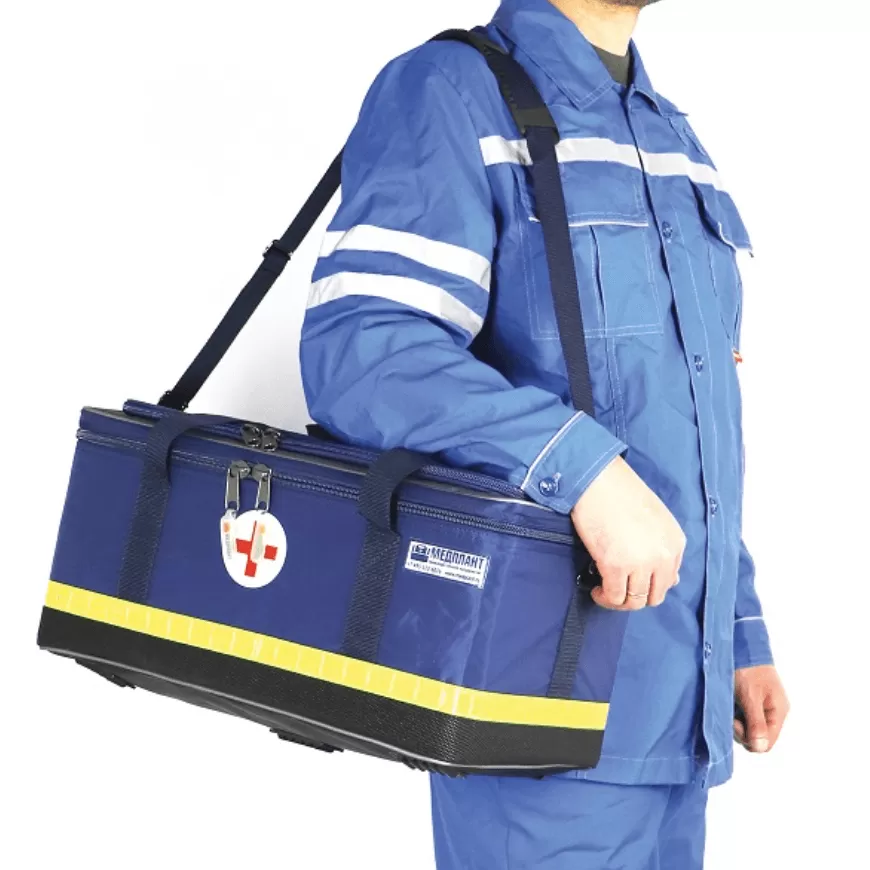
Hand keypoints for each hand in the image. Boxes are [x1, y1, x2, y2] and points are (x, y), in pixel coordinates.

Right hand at [570, 456, 685, 610]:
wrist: (598, 479)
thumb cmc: (621, 492)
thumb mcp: (656, 519)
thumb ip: (662, 546)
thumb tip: (671, 578)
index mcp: (675, 543)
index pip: (669, 580)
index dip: (649, 584)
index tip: (634, 581)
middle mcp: (662, 556)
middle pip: (654, 596)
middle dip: (636, 596)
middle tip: (619, 588)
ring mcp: (640, 563)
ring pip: (634, 601)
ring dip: (619, 600)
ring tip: (605, 591)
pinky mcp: (615, 566)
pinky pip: (613, 596)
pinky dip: (604, 597)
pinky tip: (597, 589)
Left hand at [734, 665, 789, 752]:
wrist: (740, 644)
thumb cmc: (747, 668)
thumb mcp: (750, 697)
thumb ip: (756, 723)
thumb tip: (760, 748)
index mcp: (778, 712)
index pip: (767, 743)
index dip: (750, 739)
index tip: (735, 722)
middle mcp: (772, 712)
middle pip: (757, 737)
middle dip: (741, 730)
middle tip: (731, 712)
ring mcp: (762, 707)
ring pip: (748, 728)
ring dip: (736, 720)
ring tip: (730, 703)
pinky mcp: (751, 701)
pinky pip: (744, 717)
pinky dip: (735, 713)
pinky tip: (730, 701)